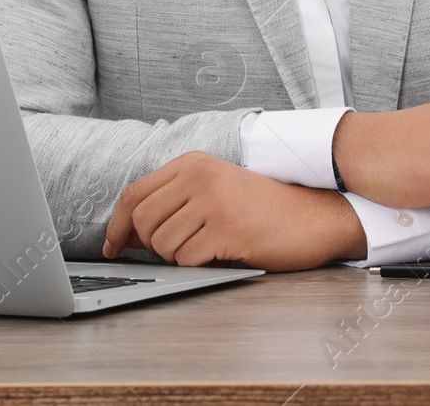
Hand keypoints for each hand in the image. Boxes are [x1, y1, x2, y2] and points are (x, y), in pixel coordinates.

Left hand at [101, 152, 366, 270]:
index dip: (116, 225)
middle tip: (180, 249)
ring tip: (209, 248)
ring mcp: (213, 202)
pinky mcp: (226, 230)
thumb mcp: (216, 191)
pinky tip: (223, 254)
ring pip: (163, 245)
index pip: (134, 194)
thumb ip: (173, 203)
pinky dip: (199, 266)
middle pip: (142, 222)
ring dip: (179, 258)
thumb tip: (126, 234)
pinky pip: (187, 261)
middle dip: (151, 246)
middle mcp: (199, 177)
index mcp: (193, 163)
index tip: (113, 246)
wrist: (316, 217)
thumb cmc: (265, 209)